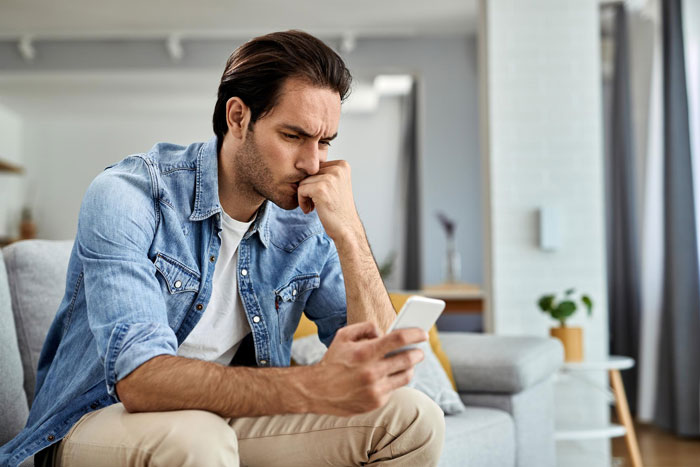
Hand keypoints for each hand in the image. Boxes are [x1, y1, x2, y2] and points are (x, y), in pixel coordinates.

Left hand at [297, 160, 362, 241]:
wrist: (346, 228)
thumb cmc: (338, 209)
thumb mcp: (336, 185)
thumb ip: (324, 173)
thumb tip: (302, 165)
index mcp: (342, 165)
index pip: (316, 167)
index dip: (315, 182)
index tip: (321, 195)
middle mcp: (338, 169)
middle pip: (308, 173)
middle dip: (309, 188)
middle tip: (316, 203)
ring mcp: (330, 178)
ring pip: (303, 182)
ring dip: (305, 196)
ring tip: (315, 206)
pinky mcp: (321, 189)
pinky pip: (300, 190)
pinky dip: (302, 202)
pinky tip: (311, 209)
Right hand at [302, 321, 427, 415]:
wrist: (317, 391)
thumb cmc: (333, 360)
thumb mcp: (343, 336)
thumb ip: (365, 327)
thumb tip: (384, 332)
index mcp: (365, 352)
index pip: (398, 339)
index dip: (414, 334)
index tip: (423, 333)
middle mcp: (372, 371)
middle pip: (407, 359)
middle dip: (417, 353)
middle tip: (419, 350)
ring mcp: (375, 389)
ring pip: (406, 376)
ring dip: (410, 368)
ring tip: (407, 363)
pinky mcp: (376, 402)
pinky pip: (394, 389)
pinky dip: (394, 380)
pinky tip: (389, 376)